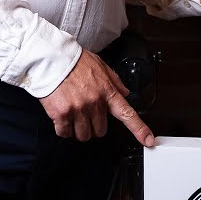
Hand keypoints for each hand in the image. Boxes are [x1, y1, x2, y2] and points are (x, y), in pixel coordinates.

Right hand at [38, 50, 154, 146]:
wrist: (52, 59)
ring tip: (73, 113)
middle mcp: (95, 102)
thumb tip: (124, 93)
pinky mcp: (62, 114)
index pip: (128, 114)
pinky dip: (63, 129)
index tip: (148, 140)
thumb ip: (115, 81)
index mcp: (107, 91)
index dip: (139, 130)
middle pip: (100, 131)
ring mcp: (79, 109)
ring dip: (78, 129)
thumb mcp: (101, 66)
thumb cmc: (75, 61)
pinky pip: (65, 133)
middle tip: (85, 112)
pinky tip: (62, 116)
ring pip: (83, 135)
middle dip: (93, 125)